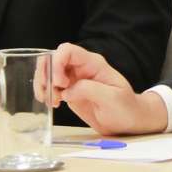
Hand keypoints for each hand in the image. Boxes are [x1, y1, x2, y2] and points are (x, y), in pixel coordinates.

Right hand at [50, 43, 166, 135]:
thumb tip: (67, 90)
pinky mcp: (68, 90)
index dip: (57, 63)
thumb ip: (90, 90)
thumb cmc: (125, 107)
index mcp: (93, 63)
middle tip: (52, 94)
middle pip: (52, 58)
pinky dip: (45, 93)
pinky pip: (49, 85)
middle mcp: (81, 67)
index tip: (61, 84)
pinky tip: (53, 104)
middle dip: (45, 75)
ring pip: (47, 71)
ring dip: (43, 85)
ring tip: (52, 101)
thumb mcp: (112, 98)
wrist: (128, 120)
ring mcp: (73, 78)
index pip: (67, 50)